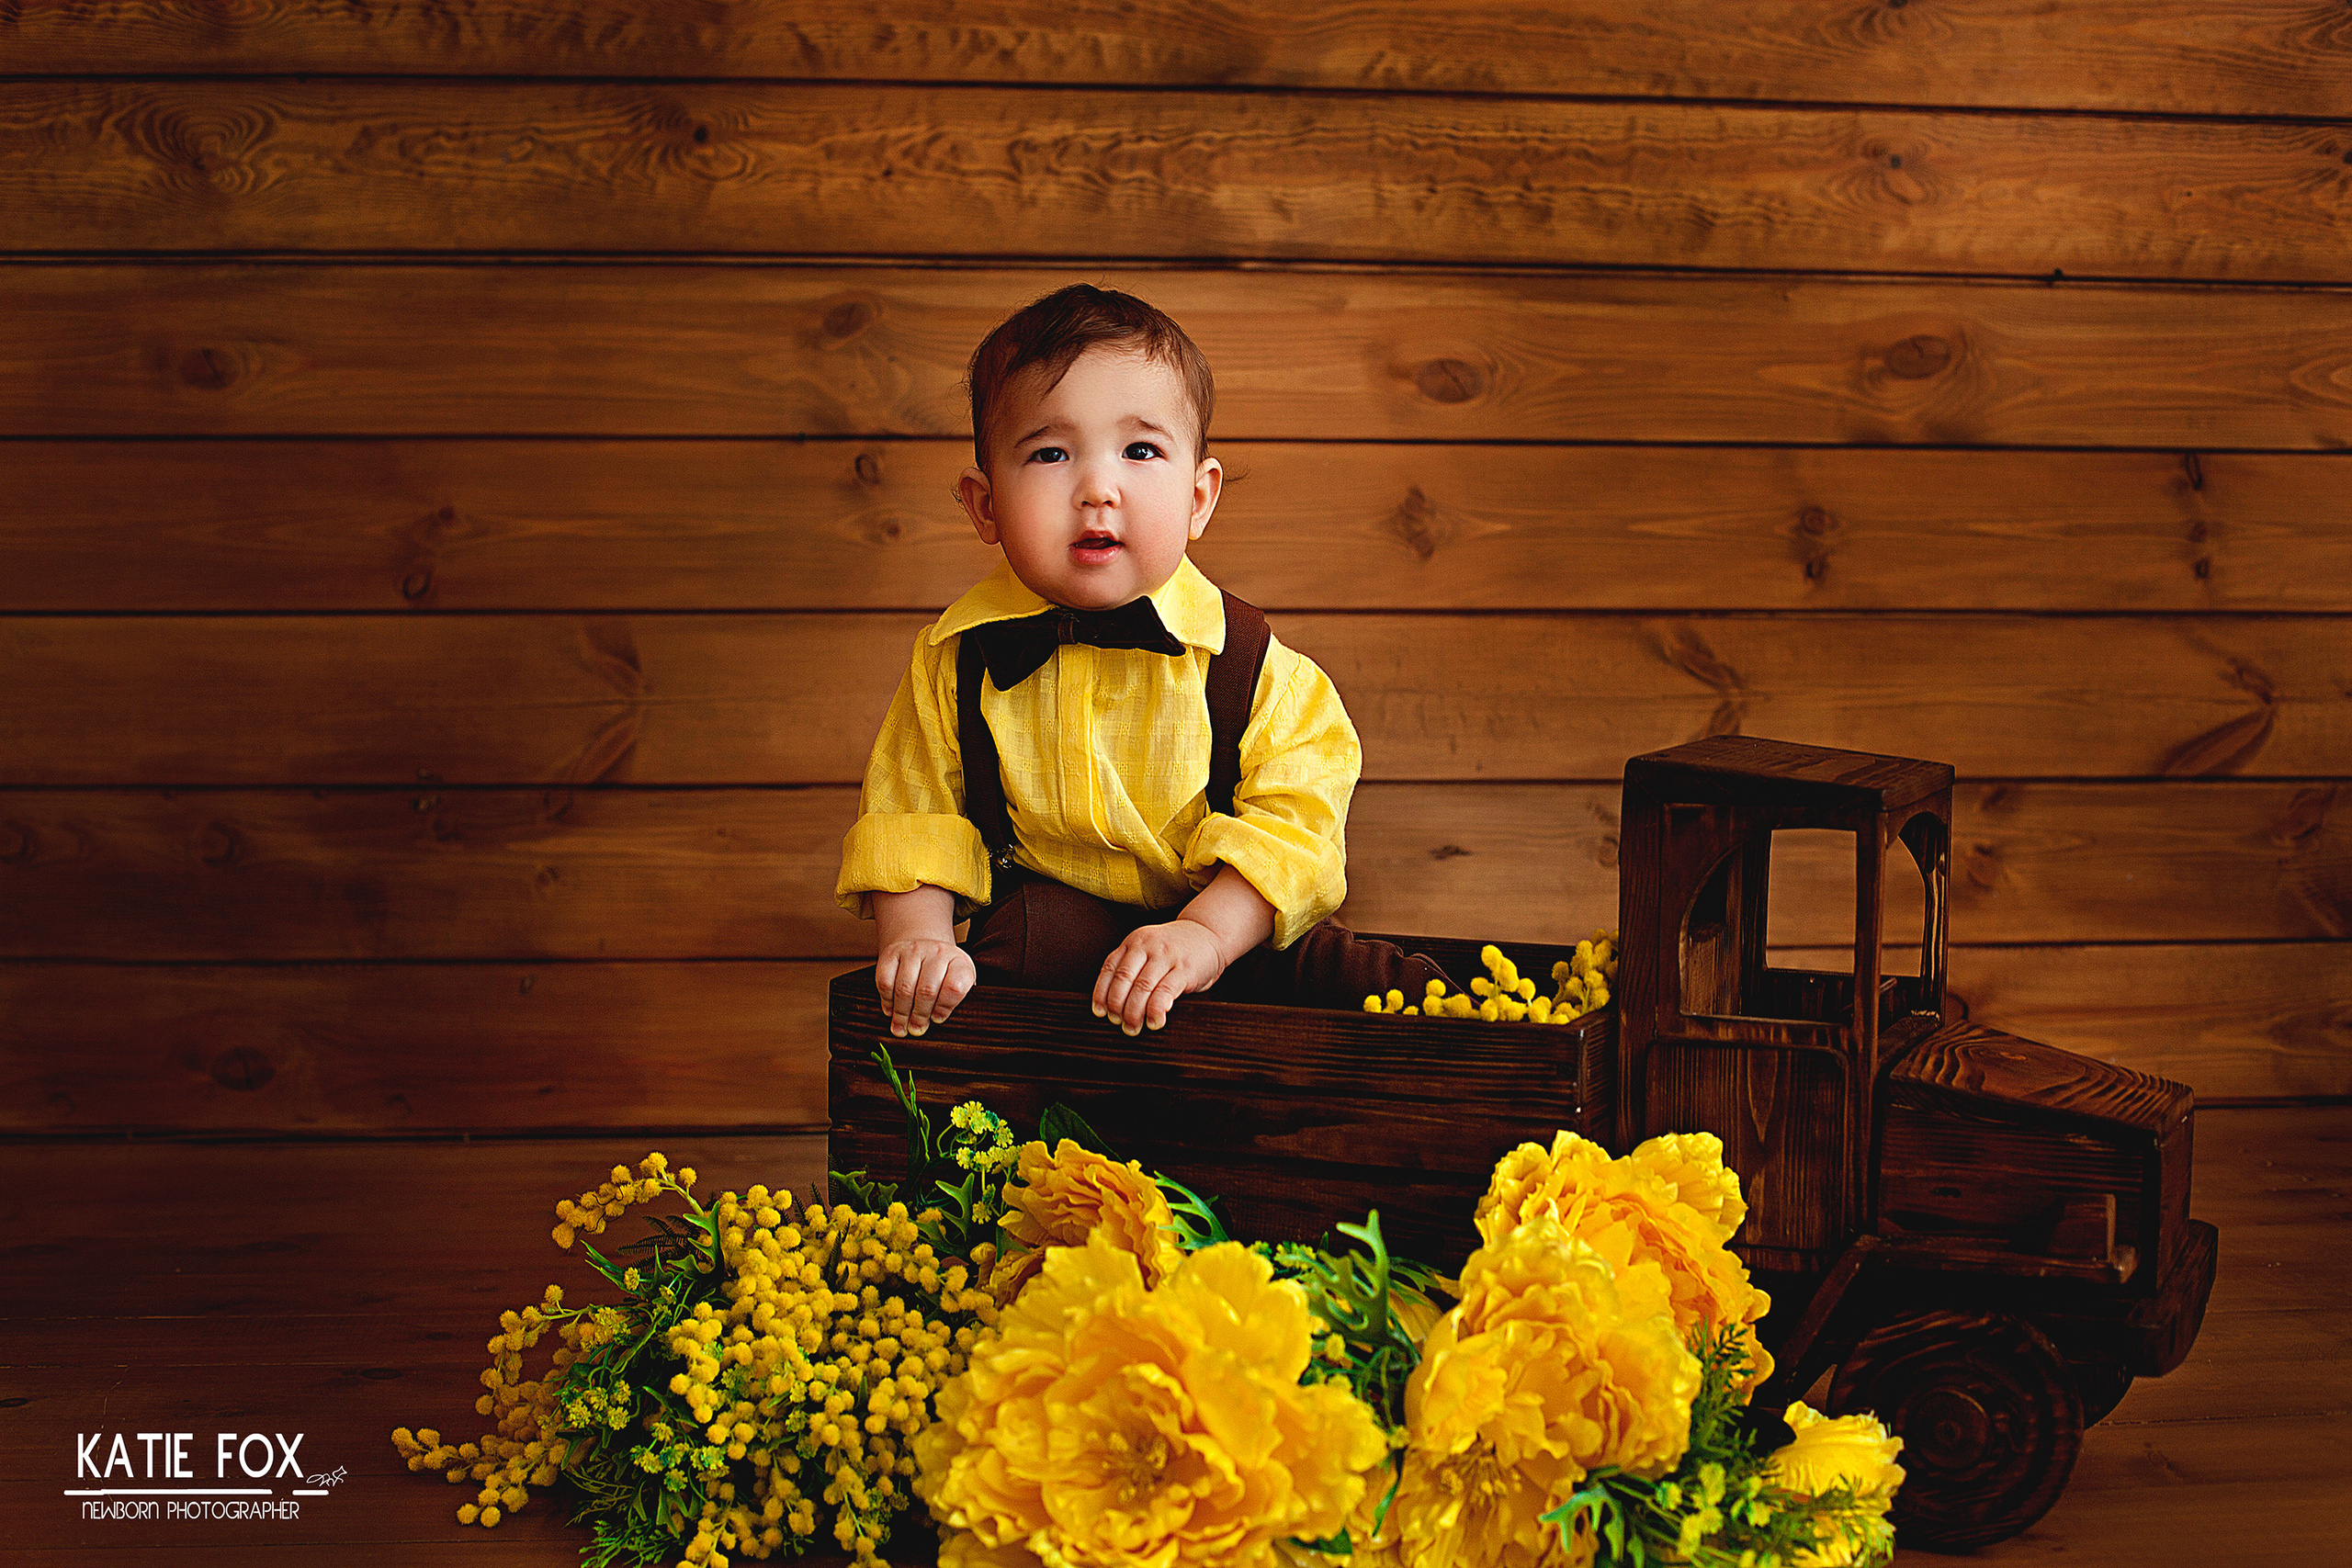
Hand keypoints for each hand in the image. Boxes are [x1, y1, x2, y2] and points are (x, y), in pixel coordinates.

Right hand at [875, 938, 973, 1036]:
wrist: (925, 947)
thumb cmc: (943, 973)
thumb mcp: (958, 983)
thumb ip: (954, 1002)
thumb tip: (940, 1026)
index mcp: (959, 962)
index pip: (954, 987)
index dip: (944, 1008)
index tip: (936, 1020)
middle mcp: (937, 953)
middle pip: (926, 990)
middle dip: (919, 1016)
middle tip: (915, 1029)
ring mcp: (913, 951)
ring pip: (904, 988)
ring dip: (901, 1012)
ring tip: (901, 1026)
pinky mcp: (892, 953)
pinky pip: (885, 982)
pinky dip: (886, 1000)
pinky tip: (890, 1010)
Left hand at [1092, 918, 1228, 1035]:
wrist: (1210, 932)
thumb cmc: (1177, 949)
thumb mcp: (1150, 950)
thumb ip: (1134, 968)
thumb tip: (1115, 1006)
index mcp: (1134, 942)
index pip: (1110, 969)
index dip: (1101, 993)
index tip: (1100, 1012)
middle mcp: (1147, 946)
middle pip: (1123, 979)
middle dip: (1117, 1006)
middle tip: (1119, 1023)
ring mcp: (1166, 956)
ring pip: (1142, 987)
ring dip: (1134, 1013)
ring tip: (1134, 1028)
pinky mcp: (1185, 969)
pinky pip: (1165, 992)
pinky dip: (1156, 1010)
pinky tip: (1155, 1021)